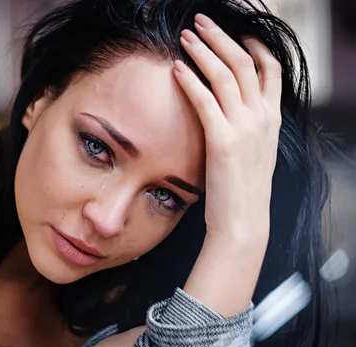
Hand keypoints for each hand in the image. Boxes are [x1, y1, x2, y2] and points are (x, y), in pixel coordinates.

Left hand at [173, 13, 281, 245]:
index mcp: (271, 119)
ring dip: (204, 51)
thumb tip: (231, 112)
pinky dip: (190, 80)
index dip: (253, 46)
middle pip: (244, 63)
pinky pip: (205, 101)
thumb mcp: (253, 152)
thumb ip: (248, 127)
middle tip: (201, 22)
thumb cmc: (242, 190)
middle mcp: (262, 118)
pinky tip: (176, 68)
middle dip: (221, 37)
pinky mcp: (223, 141)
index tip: (237, 33)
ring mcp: (244, 128)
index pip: (271, 70)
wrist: (244, 222)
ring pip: (225, 75)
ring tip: (185, 36)